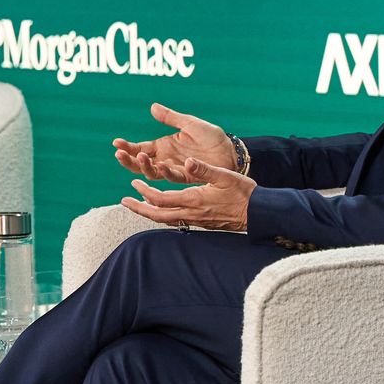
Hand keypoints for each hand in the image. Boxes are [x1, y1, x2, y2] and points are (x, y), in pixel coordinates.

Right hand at [112, 103, 233, 182]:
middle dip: (129, 161)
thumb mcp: (190, 123)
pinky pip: (174, 177)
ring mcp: (176, 169)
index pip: (140, 148)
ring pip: (154, 173)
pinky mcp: (188, 176)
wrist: (231, 151)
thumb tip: (152, 107)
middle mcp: (166, 159)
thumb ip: (171, 117)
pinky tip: (161, 166)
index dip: (128, 147)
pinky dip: (166, 172)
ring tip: (141, 158)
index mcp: (163, 146)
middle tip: (120, 155)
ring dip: (146, 167)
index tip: (116, 143)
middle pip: (142, 164)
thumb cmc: (212, 137)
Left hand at [120, 157, 256, 231]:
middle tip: (124, 201)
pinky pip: (176, 222)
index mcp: (194, 199)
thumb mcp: (224, 175)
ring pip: (166, 220)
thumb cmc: (244, 193)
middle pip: (157, 215)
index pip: (161, 199)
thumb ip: (203, 169)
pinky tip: (161, 210)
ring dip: (149, 213)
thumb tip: (185, 160)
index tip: (134, 183)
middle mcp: (192, 213)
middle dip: (139, 208)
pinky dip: (163, 216)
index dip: (144, 191)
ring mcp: (197, 220)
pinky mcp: (202, 223)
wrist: (259, 214)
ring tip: (138, 205)